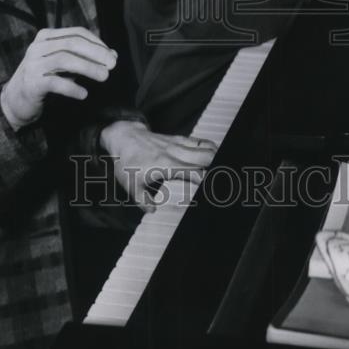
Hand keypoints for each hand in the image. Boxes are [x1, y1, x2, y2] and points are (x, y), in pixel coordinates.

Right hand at [1, 27, 116, 128]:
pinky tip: (84, 94)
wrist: (15, 101)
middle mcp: (38, 47)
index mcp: (46, 36)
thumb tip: (113, 55)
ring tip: (104, 77)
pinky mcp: (31, 83)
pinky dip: (72, 87)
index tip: (111, 55)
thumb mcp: (65, 65)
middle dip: (95, 53)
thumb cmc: (44, 79)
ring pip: (64, 60)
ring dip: (88, 68)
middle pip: (72, 43)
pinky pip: (55, 82)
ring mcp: (32, 64)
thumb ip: (86, 57)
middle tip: (112, 65)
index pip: (76, 33)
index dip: (96, 43)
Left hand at [99, 120, 216, 211]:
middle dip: (217, 167)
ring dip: (216, 156)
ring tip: (225, 168)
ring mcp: (176, 144)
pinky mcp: (177, 139)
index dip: (205, 180)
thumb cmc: (127, 162)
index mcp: (164, 165)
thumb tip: (152, 211)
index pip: (192, 171)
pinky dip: (209, 147)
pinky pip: (198, 141)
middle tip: (225, 180)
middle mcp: (173, 152)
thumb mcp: (129, 185)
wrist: (124, 137)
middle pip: (204, 156)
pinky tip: (216, 153)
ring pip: (204, 146)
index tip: (213, 190)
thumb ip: (142, 200)